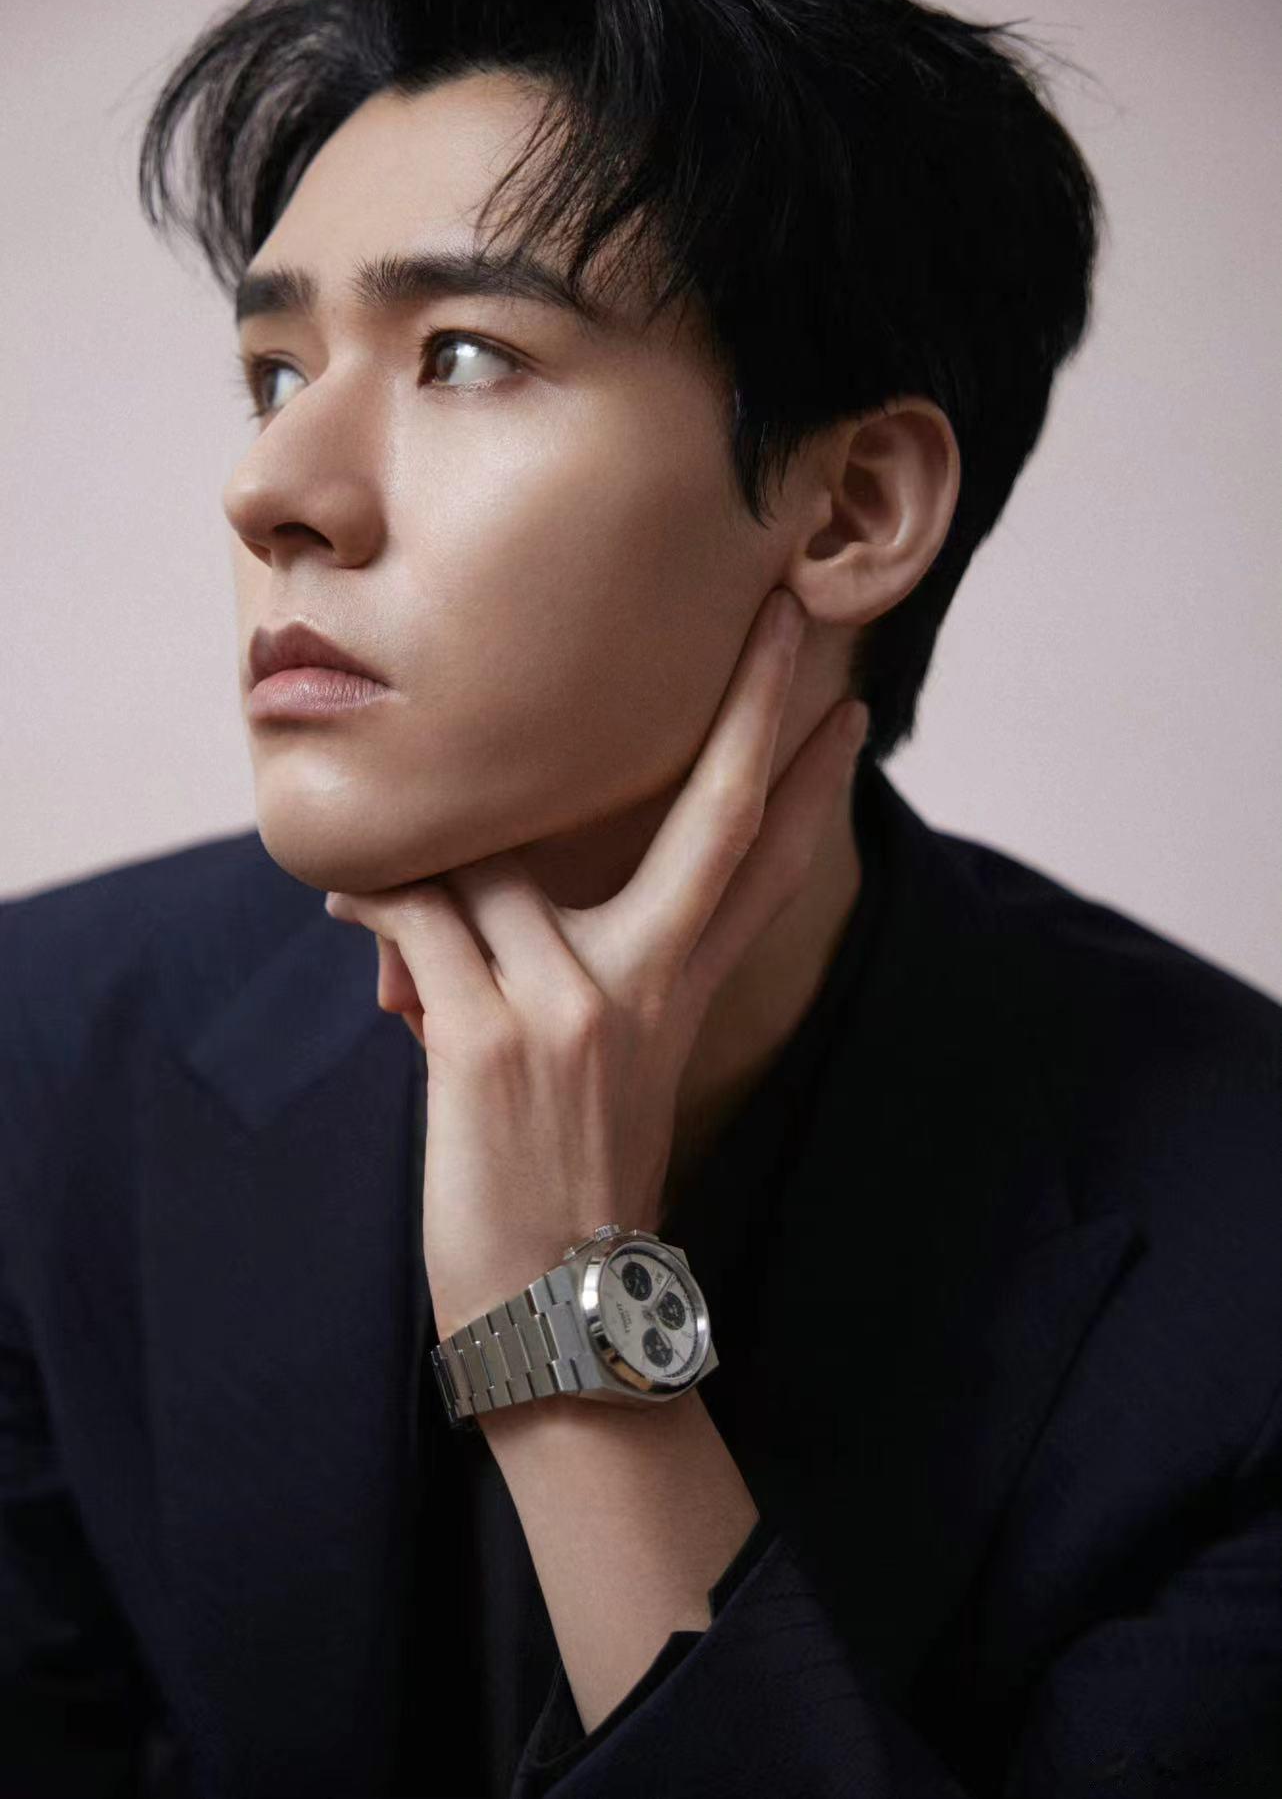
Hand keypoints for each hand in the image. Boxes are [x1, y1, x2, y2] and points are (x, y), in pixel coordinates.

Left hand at [322, 587, 868, 1339]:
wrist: (552, 1318)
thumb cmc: (564, 1198)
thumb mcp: (606, 1084)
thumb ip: (583, 983)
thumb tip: (497, 900)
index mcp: (682, 997)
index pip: (767, 868)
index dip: (814, 785)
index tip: (847, 711)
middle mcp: (644, 987)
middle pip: (718, 819)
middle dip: (753, 708)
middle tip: (780, 614)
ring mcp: (575, 1008)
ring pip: (502, 857)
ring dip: (437, 848)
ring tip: (376, 863)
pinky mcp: (491, 1039)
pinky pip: (420, 917)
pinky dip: (374, 905)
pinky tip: (343, 906)